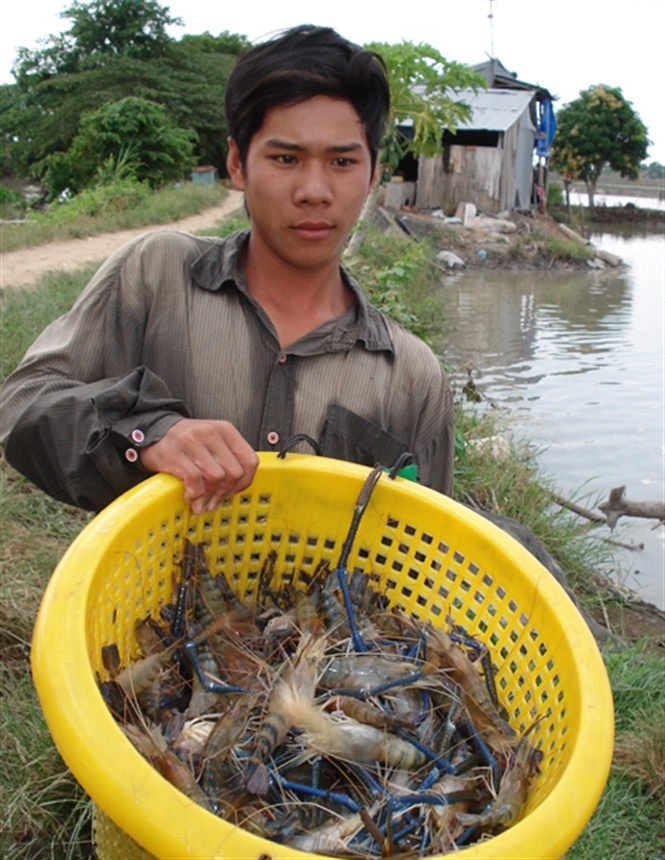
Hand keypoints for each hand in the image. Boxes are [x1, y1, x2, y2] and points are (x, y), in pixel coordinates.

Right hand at [139, 419, 258, 512]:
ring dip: (209, 496)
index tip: (234, 491)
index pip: (250, 460)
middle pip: (234, 472)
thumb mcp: (213, 441)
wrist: (154, 431)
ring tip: (202, 503)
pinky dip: (194, 494)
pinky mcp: (175, 453)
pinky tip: (190, 496)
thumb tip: (238, 487)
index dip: (245, 482)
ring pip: (216, 477)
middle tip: (215, 501)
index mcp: (225, 430)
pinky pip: (194, 480)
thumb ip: (229, 458)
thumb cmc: (187, 441)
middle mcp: (211, 433)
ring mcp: (192, 441)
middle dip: (225, 492)